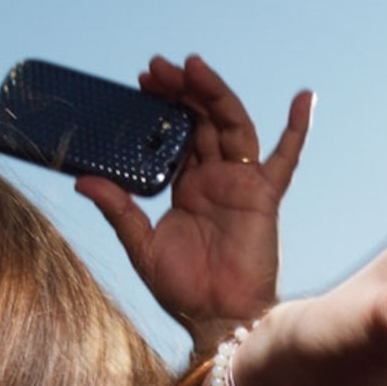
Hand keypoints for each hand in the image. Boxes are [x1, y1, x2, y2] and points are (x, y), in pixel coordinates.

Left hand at [80, 54, 312, 339]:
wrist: (216, 318)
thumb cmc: (181, 289)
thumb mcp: (140, 245)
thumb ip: (118, 209)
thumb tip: (81, 180)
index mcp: (186, 186)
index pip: (175, 133)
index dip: (162, 105)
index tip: (142, 82)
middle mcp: (215, 179)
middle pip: (202, 120)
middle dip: (182, 91)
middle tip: (157, 68)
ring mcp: (241, 183)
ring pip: (231, 125)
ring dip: (214, 93)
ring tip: (191, 67)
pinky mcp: (264, 196)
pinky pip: (286, 158)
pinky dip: (298, 128)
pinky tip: (305, 97)